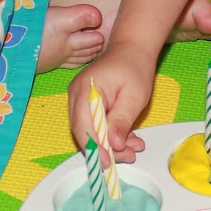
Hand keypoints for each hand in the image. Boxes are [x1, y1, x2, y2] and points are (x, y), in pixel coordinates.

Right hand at [67, 43, 158, 162]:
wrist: (132, 49)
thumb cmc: (134, 67)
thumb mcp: (133, 96)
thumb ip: (121, 121)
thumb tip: (113, 144)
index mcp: (86, 90)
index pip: (84, 126)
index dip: (95, 148)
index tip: (108, 162)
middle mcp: (76, 96)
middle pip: (84, 132)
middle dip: (106, 149)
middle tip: (129, 156)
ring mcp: (79, 99)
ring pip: (90, 131)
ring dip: (111, 143)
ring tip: (134, 148)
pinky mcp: (86, 103)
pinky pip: (94, 124)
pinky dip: (110, 134)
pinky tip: (129, 139)